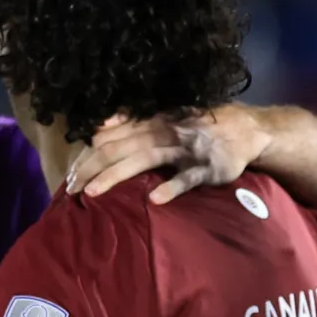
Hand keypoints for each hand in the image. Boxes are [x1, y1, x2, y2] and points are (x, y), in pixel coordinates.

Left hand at [68, 105, 273, 203]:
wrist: (247, 129)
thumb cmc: (202, 125)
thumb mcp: (168, 116)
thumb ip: (135, 122)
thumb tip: (99, 127)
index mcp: (153, 121)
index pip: (111, 136)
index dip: (88, 155)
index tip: (70, 174)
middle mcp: (166, 132)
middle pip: (120, 148)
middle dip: (92, 168)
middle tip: (70, 188)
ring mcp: (187, 150)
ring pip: (145, 160)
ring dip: (117, 176)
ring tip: (93, 193)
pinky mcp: (208, 169)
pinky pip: (187, 179)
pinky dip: (171, 188)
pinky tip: (154, 200)